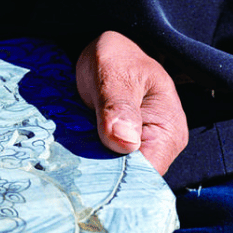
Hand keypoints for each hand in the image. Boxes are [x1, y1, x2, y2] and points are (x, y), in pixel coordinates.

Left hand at [75, 31, 187, 174]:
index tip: (88, 175)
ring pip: (109, 173)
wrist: (107, 53)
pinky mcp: (112, 149)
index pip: (147, 173)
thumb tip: (123, 143)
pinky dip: (82, 160)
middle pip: (127, 178)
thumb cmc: (117, 58)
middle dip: (99, 175)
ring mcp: (133, 150)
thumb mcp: (116, 74)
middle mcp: (155, 148)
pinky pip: (97, 162)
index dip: (119, 179)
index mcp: (168, 133)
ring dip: (87, 168)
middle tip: (68, 168)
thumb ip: (118, 106)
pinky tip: (66, 158)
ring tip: (64, 163)